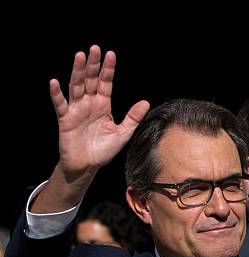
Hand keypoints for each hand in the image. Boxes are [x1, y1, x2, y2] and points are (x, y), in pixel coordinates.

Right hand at [51, 44, 149, 174]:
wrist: (87, 166)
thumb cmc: (103, 150)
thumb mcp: (122, 134)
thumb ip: (132, 118)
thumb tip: (146, 102)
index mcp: (103, 105)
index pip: (106, 83)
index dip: (108, 70)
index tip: (111, 55)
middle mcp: (89, 103)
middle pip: (90, 80)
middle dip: (93, 64)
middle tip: (95, 48)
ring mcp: (76, 110)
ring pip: (76, 87)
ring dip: (77, 72)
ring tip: (79, 56)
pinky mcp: (65, 119)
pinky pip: (60, 104)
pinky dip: (56, 94)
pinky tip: (54, 82)